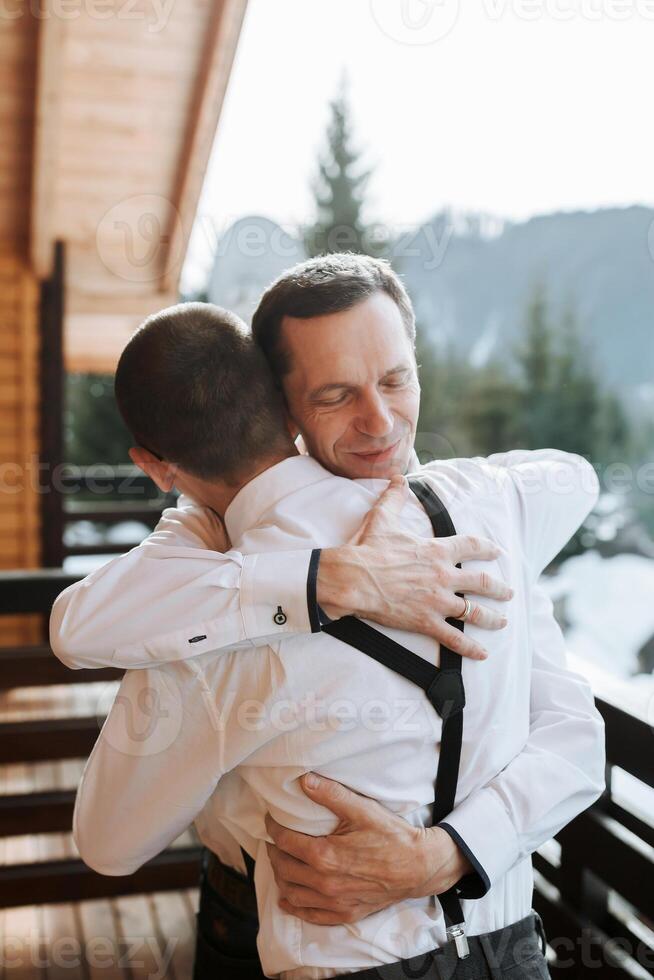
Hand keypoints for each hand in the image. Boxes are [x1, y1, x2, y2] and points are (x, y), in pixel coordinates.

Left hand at [265, 772, 472, 925]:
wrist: (419, 867)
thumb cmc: (391, 836)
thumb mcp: (362, 809)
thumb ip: (330, 794)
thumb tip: (304, 780)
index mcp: (325, 855)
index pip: (285, 841)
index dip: (272, 829)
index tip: (270, 820)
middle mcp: (325, 883)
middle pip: (283, 868)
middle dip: (274, 852)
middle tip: (273, 839)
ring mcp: (334, 902)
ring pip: (292, 893)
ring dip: (280, 877)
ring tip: (280, 861)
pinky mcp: (344, 914)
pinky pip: (310, 915)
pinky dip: (294, 906)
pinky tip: (288, 897)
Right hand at [317, 475, 512, 659]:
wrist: (353, 578)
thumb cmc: (367, 549)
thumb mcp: (383, 519)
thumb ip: (395, 498)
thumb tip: (398, 478)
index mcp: (436, 550)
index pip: (471, 546)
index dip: (487, 548)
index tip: (497, 552)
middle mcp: (443, 575)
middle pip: (481, 582)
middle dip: (498, 588)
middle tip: (508, 593)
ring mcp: (437, 600)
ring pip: (473, 612)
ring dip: (491, 618)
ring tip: (502, 622)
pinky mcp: (425, 621)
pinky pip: (454, 638)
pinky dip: (470, 648)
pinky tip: (482, 654)